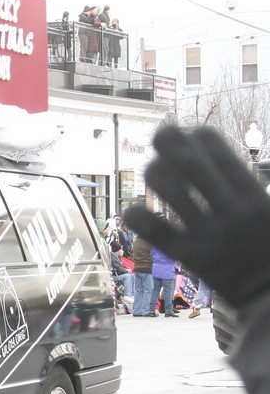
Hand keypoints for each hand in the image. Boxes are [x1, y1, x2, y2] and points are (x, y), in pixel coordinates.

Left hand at [124, 125, 269, 308]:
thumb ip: (259, 186)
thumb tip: (245, 161)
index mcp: (256, 198)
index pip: (220, 151)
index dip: (201, 137)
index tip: (192, 135)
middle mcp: (232, 213)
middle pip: (190, 163)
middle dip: (169, 141)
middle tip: (161, 134)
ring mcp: (210, 236)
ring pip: (168, 188)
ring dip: (155, 172)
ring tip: (154, 170)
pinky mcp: (190, 259)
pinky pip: (153, 229)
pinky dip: (137, 214)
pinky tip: (136, 210)